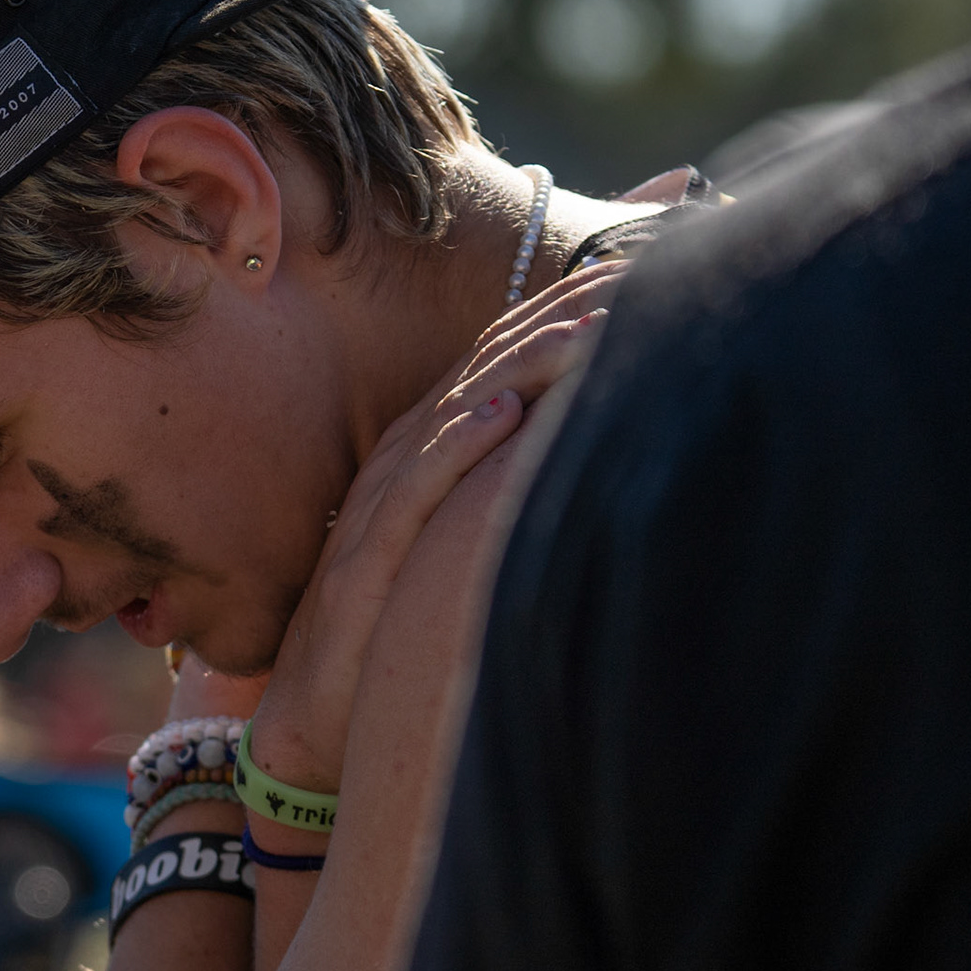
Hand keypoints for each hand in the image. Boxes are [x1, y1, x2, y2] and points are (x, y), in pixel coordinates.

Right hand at [246, 261, 626, 793]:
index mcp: (440, 451)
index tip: (654, 247)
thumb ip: (524, 496)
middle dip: (570, 304)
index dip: (578, 299)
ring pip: (461, 409)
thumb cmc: (401, 636)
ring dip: (530, 358)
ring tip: (601, 315)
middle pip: (495, 359)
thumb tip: (600, 444)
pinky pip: (413, 492)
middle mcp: (410, 462)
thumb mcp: (476, 553)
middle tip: (650, 249)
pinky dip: (460, 444)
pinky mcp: (362, 560)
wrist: (316, 722)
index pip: (516, 353)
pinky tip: (507, 409)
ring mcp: (382, 506)